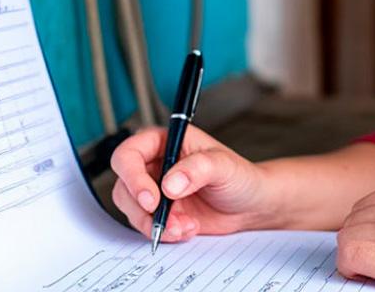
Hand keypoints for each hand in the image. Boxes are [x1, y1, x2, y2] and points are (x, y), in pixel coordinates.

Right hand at [110, 125, 269, 243]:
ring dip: (154, 223)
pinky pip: (146, 224)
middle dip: (142, 207)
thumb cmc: (240, 176)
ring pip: (132, 208)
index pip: (130, 154)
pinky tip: (187, 229)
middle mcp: (155, 164)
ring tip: (184, 227)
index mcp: (165, 141)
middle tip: (164, 219)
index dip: (132, 176)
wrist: (250, 205)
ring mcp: (155, 189)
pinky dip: (163, 232)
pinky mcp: (160, 212)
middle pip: (124, 184)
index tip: (152, 198)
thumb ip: (198, 169)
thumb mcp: (224, 166)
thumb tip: (170, 184)